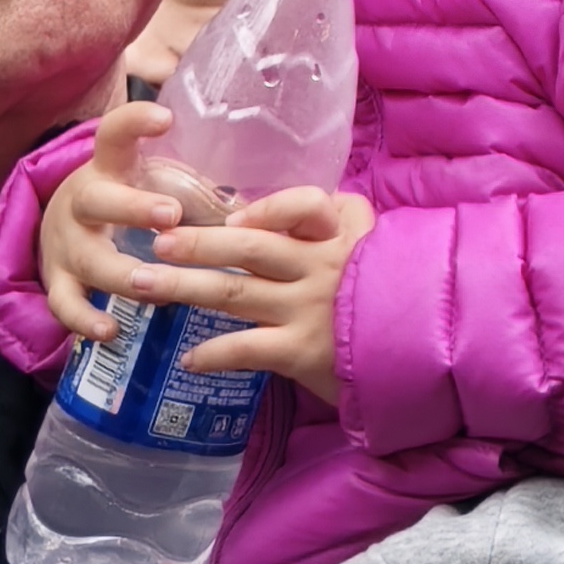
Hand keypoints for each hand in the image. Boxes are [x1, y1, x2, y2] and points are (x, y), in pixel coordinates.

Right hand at [37, 135, 196, 345]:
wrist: (61, 226)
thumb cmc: (127, 200)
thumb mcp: (149, 179)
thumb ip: (195, 182)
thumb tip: (267, 193)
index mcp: (110, 169)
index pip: (115, 134)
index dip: (134, 122)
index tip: (165, 118)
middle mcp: (83, 202)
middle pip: (98, 200)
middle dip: (132, 207)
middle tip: (170, 214)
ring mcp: (66, 244)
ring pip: (87, 258)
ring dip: (120, 273)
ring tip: (151, 285)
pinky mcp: (58, 281)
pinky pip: (65, 304)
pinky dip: (85, 320)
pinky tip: (111, 331)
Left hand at [112, 178, 371, 402]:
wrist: (421, 354)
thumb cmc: (387, 297)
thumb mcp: (374, 246)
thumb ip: (337, 221)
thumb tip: (279, 209)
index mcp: (340, 237)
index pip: (306, 205)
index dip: (265, 209)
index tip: (232, 217)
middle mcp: (321, 267)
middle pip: (249, 247)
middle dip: (197, 242)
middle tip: (155, 241)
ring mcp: (308, 309)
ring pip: (234, 292)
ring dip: (183, 288)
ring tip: (142, 286)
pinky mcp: (302, 351)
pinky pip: (245, 348)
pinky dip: (212, 352)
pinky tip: (187, 359)